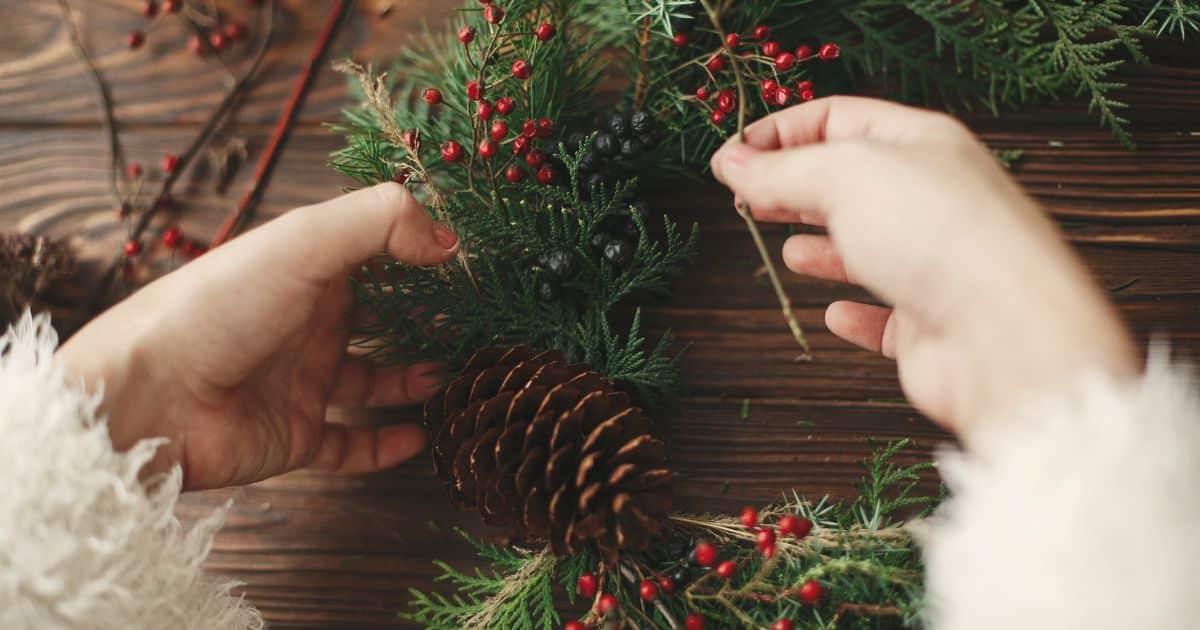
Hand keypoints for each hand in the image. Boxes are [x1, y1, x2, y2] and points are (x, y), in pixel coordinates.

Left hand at [58, 183, 459, 489]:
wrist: (147, 397)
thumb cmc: (217, 307)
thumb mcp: (304, 241)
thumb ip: (382, 222)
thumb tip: (451, 239)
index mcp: (309, 272)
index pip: (374, 255)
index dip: (419, 254)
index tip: (468, 262)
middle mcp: (308, 324)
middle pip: (380, 321)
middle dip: (426, 323)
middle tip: (477, 326)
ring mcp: (302, 382)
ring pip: (373, 382)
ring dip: (414, 381)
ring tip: (456, 375)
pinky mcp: (296, 436)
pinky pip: (351, 443)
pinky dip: (387, 446)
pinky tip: (420, 436)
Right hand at [711, 96, 1136, 436]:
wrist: (1004, 330)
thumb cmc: (940, 235)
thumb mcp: (843, 176)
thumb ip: (781, 170)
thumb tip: (732, 163)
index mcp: (921, 143)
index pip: (838, 119)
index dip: (780, 133)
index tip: (731, 157)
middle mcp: (932, 198)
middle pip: (850, 182)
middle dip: (794, 187)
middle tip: (744, 199)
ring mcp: (934, 262)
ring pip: (868, 247)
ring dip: (825, 247)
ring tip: (788, 248)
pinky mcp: (931, 324)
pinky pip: (886, 316)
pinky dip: (857, 314)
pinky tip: (835, 313)